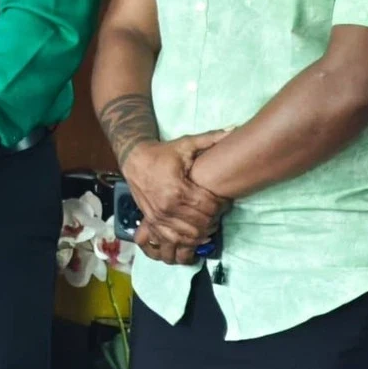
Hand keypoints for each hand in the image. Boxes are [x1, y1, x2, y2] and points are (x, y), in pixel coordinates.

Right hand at [122, 131, 229, 250]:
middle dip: (214, 218)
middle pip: (202, 222)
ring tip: (209, 220)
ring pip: (190, 234)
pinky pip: (174, 238)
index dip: (221, 204)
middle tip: (219, 209)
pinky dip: (188, 239)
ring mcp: (159, 216)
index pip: (209, 206)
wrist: (134, 160)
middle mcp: (167, 206)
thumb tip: (234, 129)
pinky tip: (196, 232)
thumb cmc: (162, 153)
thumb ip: (210, 139)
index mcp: (177, 189)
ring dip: (204, 230)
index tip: (224, 199)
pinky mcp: (153, 221)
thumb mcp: (185, 144)